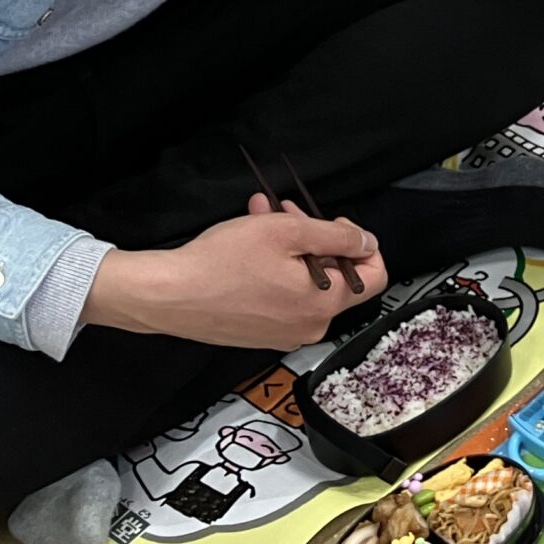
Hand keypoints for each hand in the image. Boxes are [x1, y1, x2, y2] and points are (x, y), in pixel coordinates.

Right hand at [82, 196, 385, 348]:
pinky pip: (281, 296)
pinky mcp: (259, 333)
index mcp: (325, 305)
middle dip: (316, 238)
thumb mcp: (287, 233)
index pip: (375, 278)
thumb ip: (337, 237)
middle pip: (335, 276)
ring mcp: (283, 333)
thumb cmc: (225, 261)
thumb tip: (368, 243)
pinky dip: (273, 267)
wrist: (169, 296)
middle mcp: (310, 327)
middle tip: (289, 210)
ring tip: (263, 214)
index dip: (362, 245)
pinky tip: (248, 242)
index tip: (335, 225)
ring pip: (304, 281)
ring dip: (290, 246)